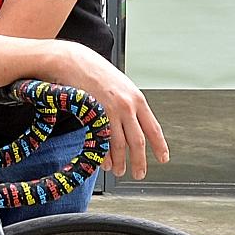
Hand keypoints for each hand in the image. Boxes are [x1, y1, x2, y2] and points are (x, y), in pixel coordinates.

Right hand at [49, 43, 169, 178]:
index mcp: (137, 98)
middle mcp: (127, 106)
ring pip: (120, 144)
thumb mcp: (119, 84)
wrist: (71, 60)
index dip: (159, 146)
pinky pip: (101, 141)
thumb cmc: (93, 70)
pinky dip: (103, 155)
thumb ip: (128, 103)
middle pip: (138, 142)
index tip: (163, 158)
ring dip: (120, 162)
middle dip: (140, 161)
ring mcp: (110, 111)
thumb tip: (133, 123)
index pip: (153, 128)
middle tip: (139, 174)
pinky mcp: (93, 115)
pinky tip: (104, 162)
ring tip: (118, 171)